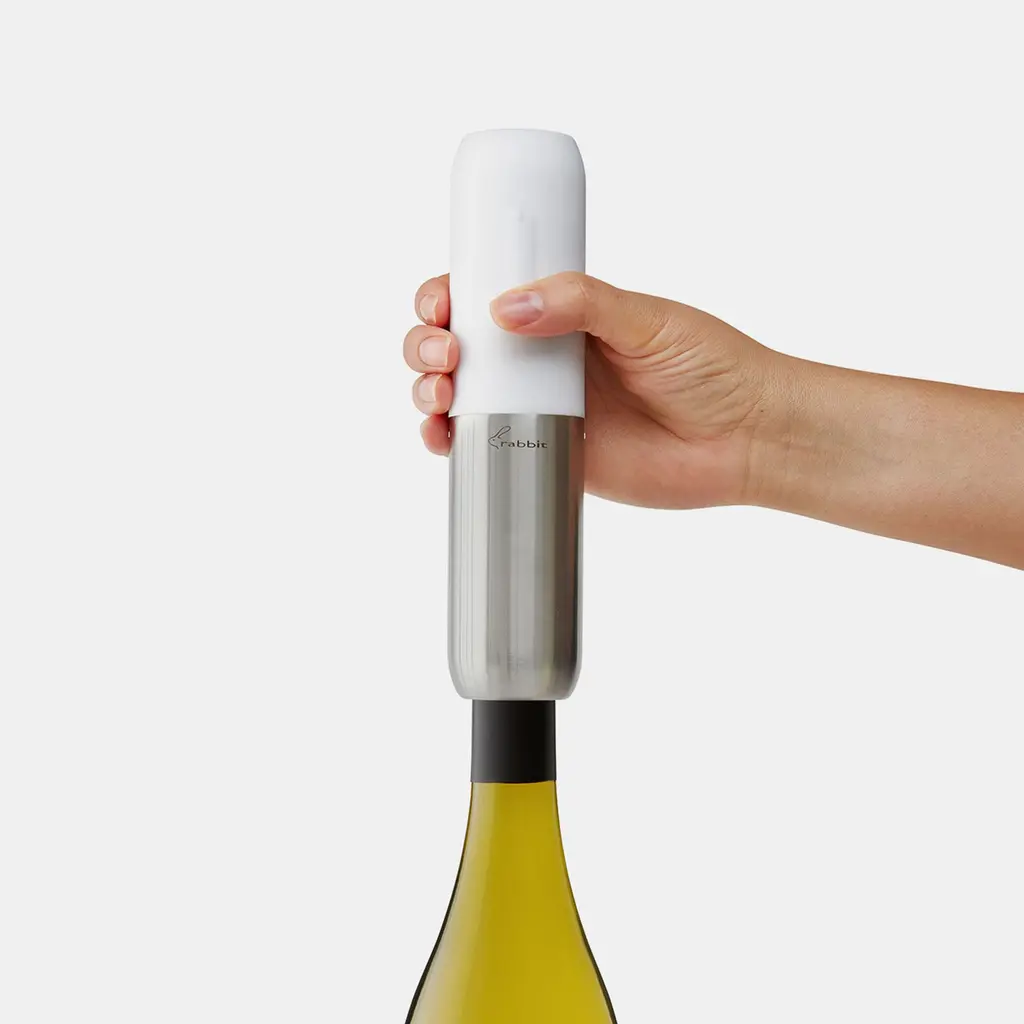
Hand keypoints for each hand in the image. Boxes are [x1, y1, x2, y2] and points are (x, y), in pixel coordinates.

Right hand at [403, 271, 782, 508]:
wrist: (746, 440)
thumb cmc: (713, 368)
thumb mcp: (648, 320)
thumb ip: (582, 303)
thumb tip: (505, 306)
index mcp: (564, 313)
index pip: (487, 292)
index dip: (449, 293)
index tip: (440, 300)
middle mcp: (544, 358)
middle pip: (459, 343)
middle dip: (427, 341)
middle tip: (445, 350)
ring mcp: (541, 407)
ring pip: (460, 393)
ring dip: (429, 387)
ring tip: (440, 391)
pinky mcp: (548, 453)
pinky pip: (483, 446)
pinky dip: (449, 440)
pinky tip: (441, 435)